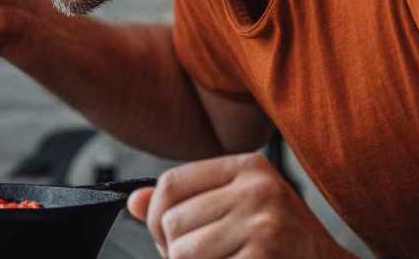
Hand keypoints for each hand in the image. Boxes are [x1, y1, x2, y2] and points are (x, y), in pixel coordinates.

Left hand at [128, 153, 351, 258]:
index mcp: (248, 167)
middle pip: (172, 221)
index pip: (170, 184)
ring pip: (181, 253)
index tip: (166, 238)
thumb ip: (190, 201)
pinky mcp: (264, 256)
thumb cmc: (284, 243)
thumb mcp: (241, 207)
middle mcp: (257, 189)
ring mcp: (263, 224)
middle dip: (174, 250)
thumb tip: (134, 201)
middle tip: (203, 258)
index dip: (155, 216)